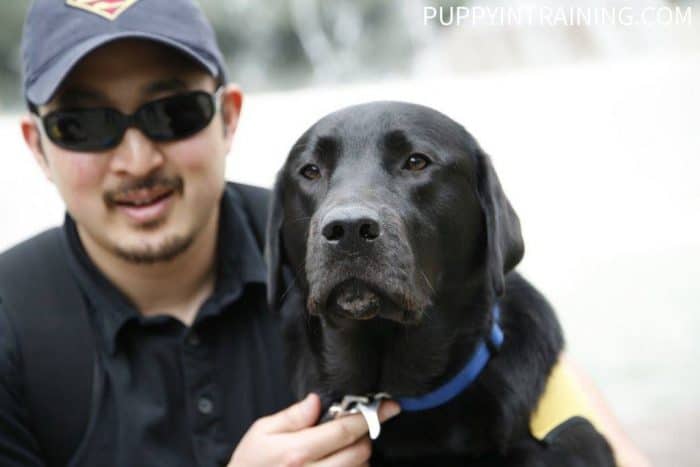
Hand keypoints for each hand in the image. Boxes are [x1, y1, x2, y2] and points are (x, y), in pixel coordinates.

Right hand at [228, 393, 400, 466]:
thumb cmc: (250, 464)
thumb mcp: (262, 432)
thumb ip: (292, 415)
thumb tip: (317, 401)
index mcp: (296, 452)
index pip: (344, 431)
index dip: (369, 416)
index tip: (387, 407)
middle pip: (359, 452)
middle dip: (363, 436)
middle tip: (351, 429)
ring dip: (359, 457)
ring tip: (340, 450)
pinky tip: (338, 464)